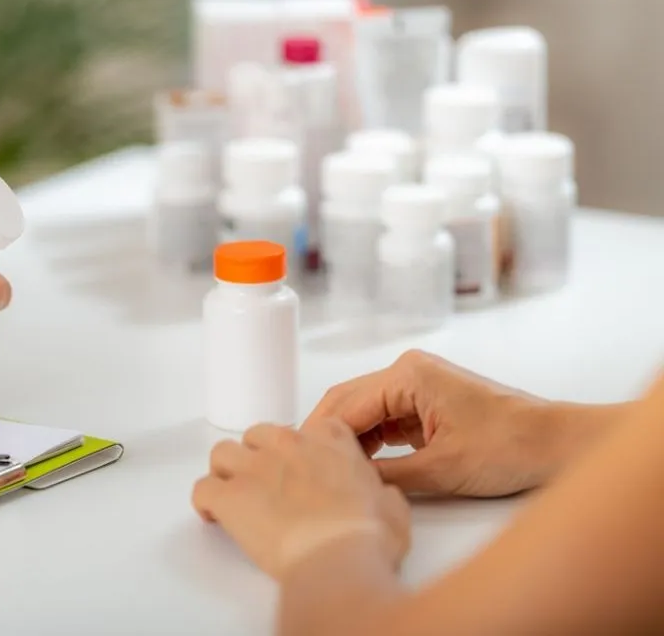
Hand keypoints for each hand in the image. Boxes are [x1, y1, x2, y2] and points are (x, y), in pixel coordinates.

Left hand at [192, 422, 409, 580]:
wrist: (338, 556)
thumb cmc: (367, 535)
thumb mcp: (392, 506)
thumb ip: (380, 493)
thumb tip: (380, 500)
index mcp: (328, 440)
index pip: (310, 428)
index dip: (304, 450)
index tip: (304, 468)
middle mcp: (287, 444)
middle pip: (258, 435)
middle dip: (259, 456)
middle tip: (266, 484)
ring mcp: (254, 467)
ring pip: (222, 453)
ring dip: (225, 472)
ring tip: (234, 495)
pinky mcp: (229, 496)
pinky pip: (201, 489)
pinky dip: (204, 502)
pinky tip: (212, 516)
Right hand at [305, 349, 609, 497]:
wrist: (554, 444)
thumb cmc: (508, 448)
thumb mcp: (439, 470)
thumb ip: (385, 475)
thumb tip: (345, 483)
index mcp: (407, 375)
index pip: (345, 406)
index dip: (320, 438)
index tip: (300, 465)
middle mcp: (407, 371)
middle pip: (347, 402)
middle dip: (326, 436)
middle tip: (304, 468)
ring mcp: (416, 384)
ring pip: (363, 411)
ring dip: (347, 440)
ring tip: (329, 472)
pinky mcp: (424, 401)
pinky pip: (383, 418)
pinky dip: (369, 441)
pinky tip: (360, 466)